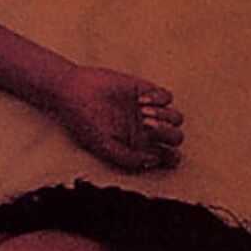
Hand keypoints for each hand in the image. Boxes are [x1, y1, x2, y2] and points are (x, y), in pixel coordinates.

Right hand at [53, 64, 182, 171]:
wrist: (74, 91)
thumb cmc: (85, 121)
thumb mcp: (103, 146)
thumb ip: (128, 158)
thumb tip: (154, 160)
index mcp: (140, 146)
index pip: (168, 155)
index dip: (170, 156)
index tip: (158, 150)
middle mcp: (147, 129)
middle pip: (176, 137)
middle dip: (167, 133)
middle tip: (145, 125)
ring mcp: (149, 110)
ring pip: (176, 118)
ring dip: (164, 116)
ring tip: (142, 111)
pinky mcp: (146, 90)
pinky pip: (168, 96)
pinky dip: (159, 99)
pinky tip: (141, 100)